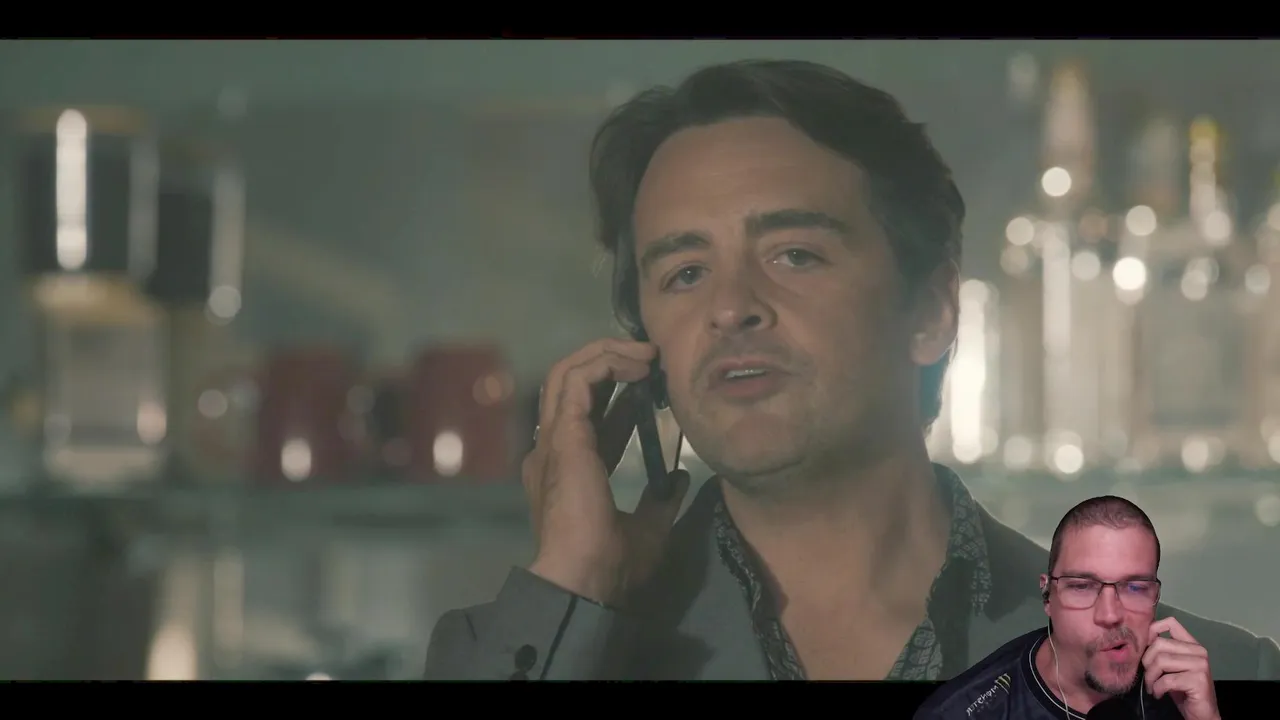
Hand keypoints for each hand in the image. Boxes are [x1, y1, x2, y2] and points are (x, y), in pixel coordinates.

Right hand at [523, 338, 689, 606]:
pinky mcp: (563, 433)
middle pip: (571, 384)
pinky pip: (577, 379)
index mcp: (568, 469)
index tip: (653, 387)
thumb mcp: (647, 529)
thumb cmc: (609, 564)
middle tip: (651, 358)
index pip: (588, 415)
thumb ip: (660, 501)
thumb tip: (679, 478)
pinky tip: (639, 365)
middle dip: (609, 361)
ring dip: (607, 353)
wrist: (584, 579)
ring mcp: (553, 439)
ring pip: (568, 372)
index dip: (620, 394)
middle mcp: (554, 448)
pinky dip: (606, 362)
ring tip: (646, 353)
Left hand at [1142, 617, 1219, 719]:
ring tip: (1152, 687)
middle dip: (1146, 661)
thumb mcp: (1170, 667)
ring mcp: (1200, 665)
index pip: (1171, 623)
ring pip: (1161, 661)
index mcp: (1191, 645)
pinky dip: (1157, 688)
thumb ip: (1162, 651)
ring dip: (1150, 677)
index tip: (1144, 648)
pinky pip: (1167, 680)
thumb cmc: (1183, 689)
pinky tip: (1159, 694)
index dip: (1152, 630)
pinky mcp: (1199, 680)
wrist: (1201, 714)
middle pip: (1159, 644)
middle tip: (1148, 676)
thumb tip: (1140, 638)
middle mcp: (1198, 651)